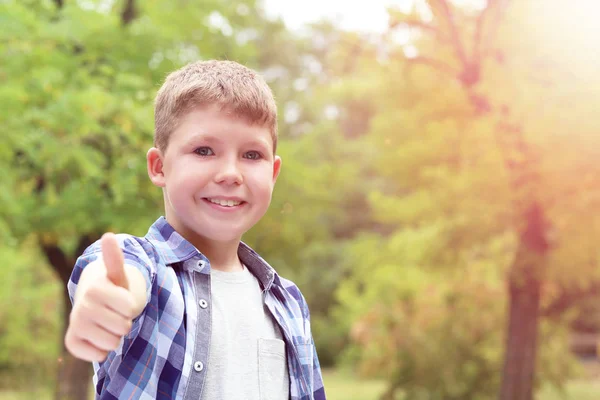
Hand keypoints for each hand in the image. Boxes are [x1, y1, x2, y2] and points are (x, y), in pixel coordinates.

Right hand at [65, 233, 135, 361]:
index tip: (122, 299)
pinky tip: (98, 337)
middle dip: (125, 322)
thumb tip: (108, 236)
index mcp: (95, 289)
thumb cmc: (114, 289)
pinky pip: (98, 356)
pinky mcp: (71, 342)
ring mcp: (75, 325)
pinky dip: (103, 351)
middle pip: (123, 327)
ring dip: (116, 336)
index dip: (132, 306)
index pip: (131, 308)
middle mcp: (81, 306)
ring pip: (113, 344)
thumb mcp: (119, 274)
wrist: (95, 302)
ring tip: (108, 323)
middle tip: (115, 312)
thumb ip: (115, 258)